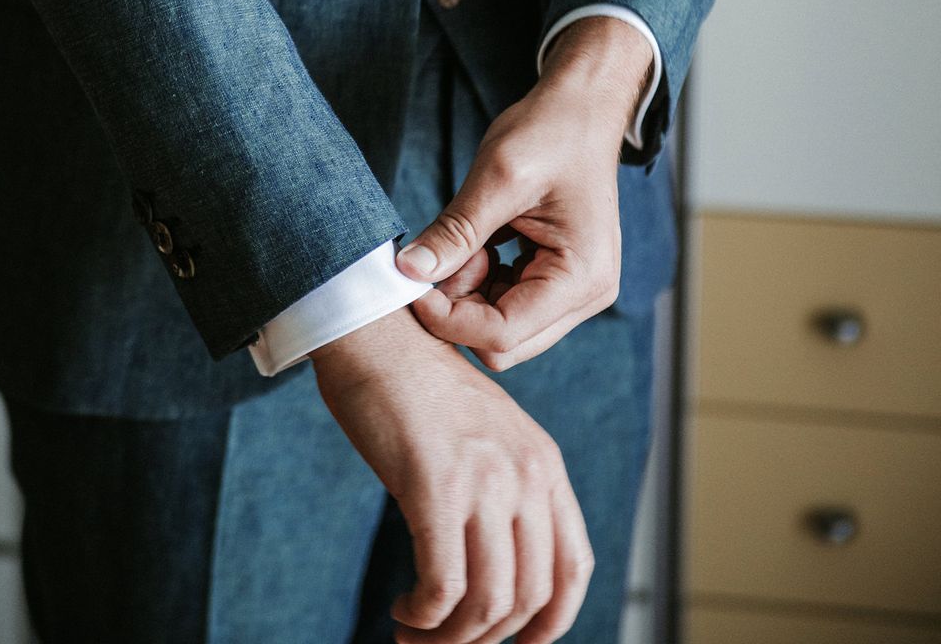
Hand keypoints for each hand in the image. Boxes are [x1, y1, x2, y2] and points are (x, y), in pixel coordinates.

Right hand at [311, 307, 593, 643]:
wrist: (379, 338)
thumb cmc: (418, 387)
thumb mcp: (485, 433)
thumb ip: (501, 485)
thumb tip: (490, 561)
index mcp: (543, 462)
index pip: (574, 566)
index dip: (552, 622)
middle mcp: (526, 472)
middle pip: (527, 596)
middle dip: (485, 640)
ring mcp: (485, 478)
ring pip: (487, 602)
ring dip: (448, 639)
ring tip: (414, 635)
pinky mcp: (436, 484)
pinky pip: (443, 586)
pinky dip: (423, 616)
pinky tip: (404, 610)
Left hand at [395, 16, 652, 370]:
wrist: (581, 110)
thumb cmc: (551, 133)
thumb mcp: (498, 178)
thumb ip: (455, 231)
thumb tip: (406, 271)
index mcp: (581, 278)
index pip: (502, 334)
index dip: (447, 317)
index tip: (412, 280)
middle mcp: (586, 296)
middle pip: (502, 343)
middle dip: (460, 306)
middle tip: (448, 253)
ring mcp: (574, 292)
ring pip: (499, 328)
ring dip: (469, 294)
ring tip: (470, 241)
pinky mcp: (555, 282)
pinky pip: (506, 306)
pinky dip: (480, 283)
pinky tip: (481, 243)